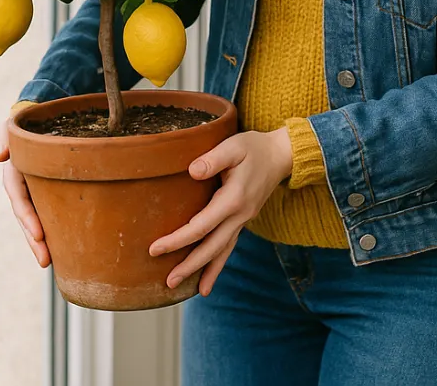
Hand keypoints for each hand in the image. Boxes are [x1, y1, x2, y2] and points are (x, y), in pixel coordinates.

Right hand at [0, 113, 49, 268]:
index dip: (27, 217)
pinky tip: (66, 248)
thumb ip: (3, 136)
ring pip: (37, 220)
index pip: (19, 198)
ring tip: (52, 263)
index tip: (39, 235)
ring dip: (43, 242)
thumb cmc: (26, 122)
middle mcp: (23, 187)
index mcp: (14, 173)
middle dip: (33, 240)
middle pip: (27, 218)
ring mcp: (35, 192)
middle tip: (45, 261)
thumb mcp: (12, 125)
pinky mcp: (49, 193)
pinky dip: (54, 231)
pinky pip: (50, 214)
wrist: (38, 119)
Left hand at [148, 127, 293, 295]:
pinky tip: (208, 281)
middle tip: (168, 282)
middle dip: (189, 266)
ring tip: (189, 290)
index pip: (200, 226)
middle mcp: (240, 215)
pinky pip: (228, 247)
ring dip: (205, 271)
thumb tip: (192, 171)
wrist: (281, 155)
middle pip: (211, 247)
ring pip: (222, 252)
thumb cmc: (254, 148)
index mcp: (234, 199)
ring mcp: (243, 220)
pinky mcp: (243, 221)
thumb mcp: (234, 146)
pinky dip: (218, 264)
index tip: (155, 249)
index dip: (177, 240)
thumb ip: (213, 158)